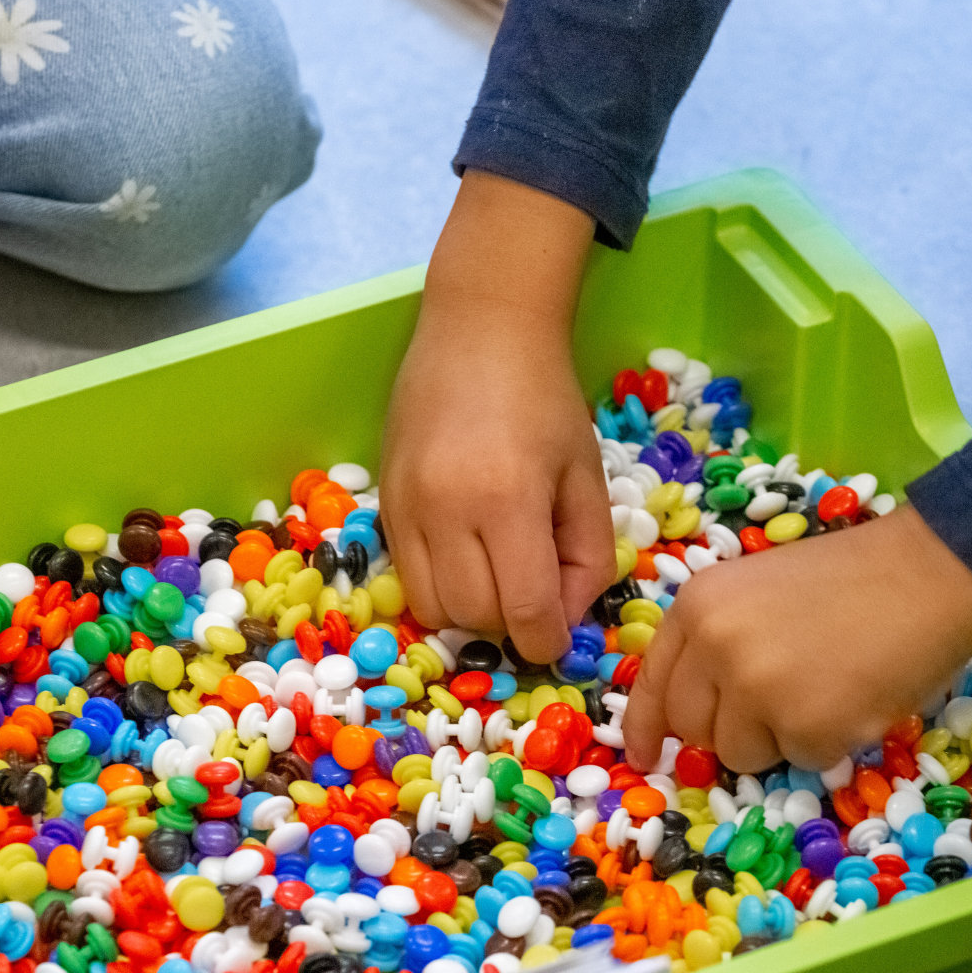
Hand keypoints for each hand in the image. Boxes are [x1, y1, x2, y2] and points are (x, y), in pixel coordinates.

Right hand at [381, 171, 618, 663]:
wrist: (479, 331)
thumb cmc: (546, 399)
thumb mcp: (586, 475)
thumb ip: (587, 553)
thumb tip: (567, 616)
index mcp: (509, 501)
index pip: (524, 610)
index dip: (547, 641)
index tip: (559, 638)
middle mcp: (447, 511)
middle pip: (475, 617)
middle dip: (511, 625)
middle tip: (535, 595)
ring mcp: (407, 507)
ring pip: (433, 608)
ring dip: (470, 612)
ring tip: (499, 576)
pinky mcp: (384, 500)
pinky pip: (406, 578)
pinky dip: (439, 587)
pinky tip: (466, 556)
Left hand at [623, 506, 971, 772]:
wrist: (928, 571)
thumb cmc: (851, 579)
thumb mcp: (758, 592)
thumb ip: (718, 642)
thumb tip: (696, 714)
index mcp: (699, 606)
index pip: (653, 681)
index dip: (646, 725)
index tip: (643, 755)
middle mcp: (715, 646)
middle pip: (694, 729)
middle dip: (730, 730)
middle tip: (781, 702)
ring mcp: (758, 689)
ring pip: (742, 755)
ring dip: (781, 737)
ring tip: (825, 687)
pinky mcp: (806, 727)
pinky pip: (802, 761)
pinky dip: (830, 741)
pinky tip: (856, 696)